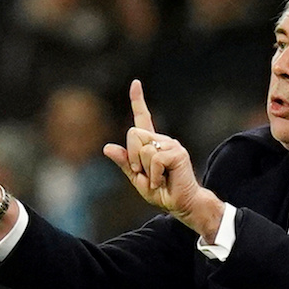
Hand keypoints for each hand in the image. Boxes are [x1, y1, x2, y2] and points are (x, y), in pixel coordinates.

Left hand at [103, 80, 223, 239]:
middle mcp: (162, 140)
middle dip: (132, 157)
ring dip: (144, 169)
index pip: (143, 118)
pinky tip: (163, 181)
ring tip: (158, 179)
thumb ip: (124, 163)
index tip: (135, 82)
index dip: (138, 100)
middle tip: (144, 174)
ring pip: (143, 149)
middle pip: (133, 134)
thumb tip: (107, 147)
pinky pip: (154, 159)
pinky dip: (154, 174)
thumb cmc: (162, 192)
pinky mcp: (178, 153)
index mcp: (152, 144)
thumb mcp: (137, 179)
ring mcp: (171, 145)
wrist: (181, 205)